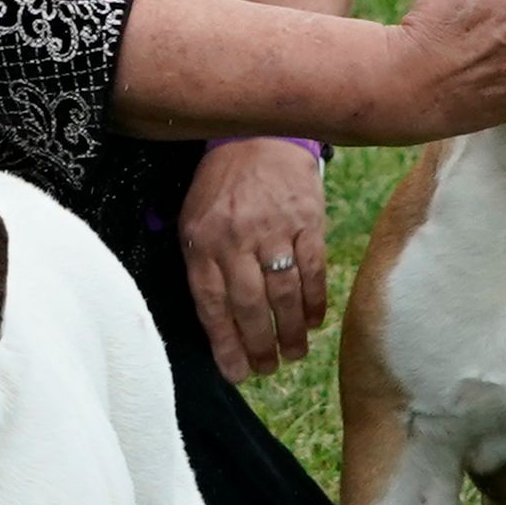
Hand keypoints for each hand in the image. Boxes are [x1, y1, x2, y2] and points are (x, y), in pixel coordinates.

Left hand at [180, 139, 333, 380]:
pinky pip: (312, 270)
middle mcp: (235, 238)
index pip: (210, 304)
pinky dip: (314, 301)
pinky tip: (313, 322)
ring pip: (282, 294)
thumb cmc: (221, 184)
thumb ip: (196, 261)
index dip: (224, 343)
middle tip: (266, 368)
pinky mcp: (306, 221)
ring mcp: (273, 230)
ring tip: (292, 354)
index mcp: (202, 241)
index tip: (235, 372)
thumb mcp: (192, 216)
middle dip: (258, 345)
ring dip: (289, 331)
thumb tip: (209, 318)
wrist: (259, 133)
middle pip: (248, 305)